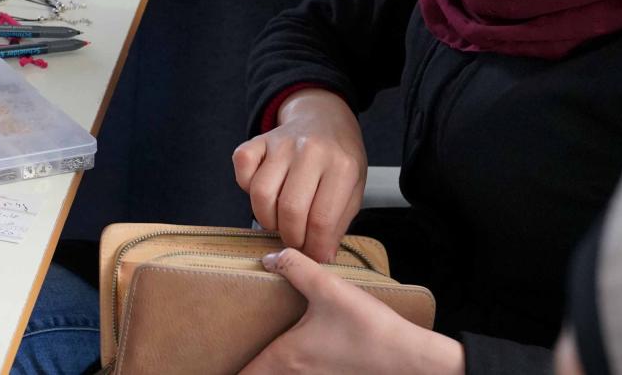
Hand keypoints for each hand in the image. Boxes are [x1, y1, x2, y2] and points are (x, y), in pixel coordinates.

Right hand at [232, 89, 366, 260]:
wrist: (324, 118)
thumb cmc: (340, 160)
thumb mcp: (354, 190)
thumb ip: (337, 223)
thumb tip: (319, 257)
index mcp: (342, 165)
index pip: (321, 219)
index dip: (314, 247)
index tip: (314, 256)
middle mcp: (310, 150)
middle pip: (290, 209)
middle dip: (291, 237)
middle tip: (295, 242)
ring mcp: (281, 142)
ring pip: (261, 193)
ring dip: (267, 219)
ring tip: (279, 222)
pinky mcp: (258, 140)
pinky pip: (242, 169)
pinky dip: (246, 189)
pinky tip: (265, 194)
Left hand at [238, 248, 461, 374]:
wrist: (413, 360)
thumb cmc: (370, 329)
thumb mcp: (328, 288)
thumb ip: (294, 267)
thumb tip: (269, 258)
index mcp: (286, 358)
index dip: (228, 373)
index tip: (208, 366)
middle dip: (246, 369)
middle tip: (228, 358)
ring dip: (269, 369)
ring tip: (257, 357)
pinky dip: (292, 369)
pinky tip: (299, 350)